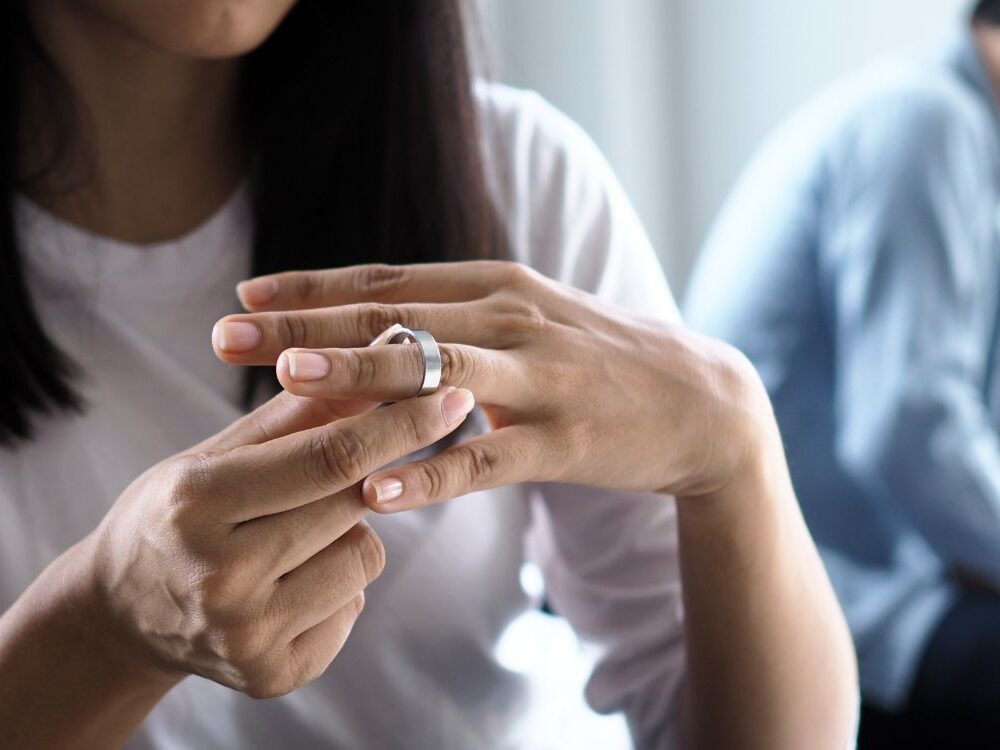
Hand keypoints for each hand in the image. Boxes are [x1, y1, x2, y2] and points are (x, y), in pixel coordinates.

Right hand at [84, 386, 474, 696]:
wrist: (120, 615)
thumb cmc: (172, 517)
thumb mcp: (215, 454)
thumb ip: (298, 413)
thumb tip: (378, 357)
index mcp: (197, 503)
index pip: (329, 457)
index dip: (401, 424)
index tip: (452, 395)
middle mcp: (220, 577)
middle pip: (354, 504)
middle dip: (373, 475)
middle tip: (351, 465)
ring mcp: (247, 635)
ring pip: (365, 556)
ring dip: (350, 533)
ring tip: (292, 536)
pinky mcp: (272, 675)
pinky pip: (353, 605)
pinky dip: (337, 584)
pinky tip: (289, 582)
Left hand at [212, 261, 773, 509]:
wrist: (700, 399)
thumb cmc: (597, 357)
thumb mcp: (526, 318)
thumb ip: (457, 319)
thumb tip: (374, 325)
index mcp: (495, 285)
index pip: (387, 281)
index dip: (312, 287)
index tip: (243, 293)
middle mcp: (511, 318)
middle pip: (394, 317)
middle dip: (305, 325)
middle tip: (227, 333)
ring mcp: (539, 377)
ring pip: (436, 373)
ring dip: (360, 376)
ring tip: (289, 383)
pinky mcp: (564, 439)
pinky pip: (486, 459)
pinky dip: (430, 473)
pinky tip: (378, 491)